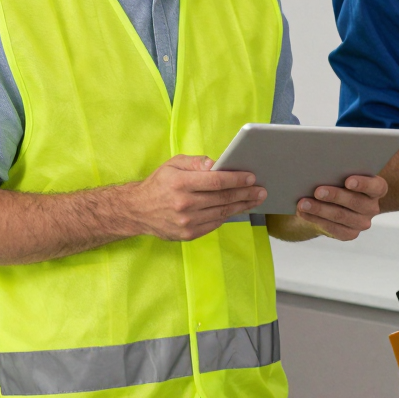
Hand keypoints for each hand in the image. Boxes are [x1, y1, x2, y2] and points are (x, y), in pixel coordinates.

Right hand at [121, 155, 266, 241]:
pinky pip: (214, 224)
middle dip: (245, 193)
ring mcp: (186, 222)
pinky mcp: (188, 234)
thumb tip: (218, 164)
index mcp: (180, 183)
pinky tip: (237, 209)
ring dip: (241, 206)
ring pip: (221, 213)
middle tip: (261, 190)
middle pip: (222, 198)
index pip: (216, 181)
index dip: (236, 179)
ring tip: (255, 199)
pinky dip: (227, 216)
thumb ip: (196, 163)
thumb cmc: (158, 184)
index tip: (251, 177)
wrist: (137, 210)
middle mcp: (184, 204)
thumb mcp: (173, 164)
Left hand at [294, 174, 387, 240]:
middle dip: (335, 196)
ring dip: (319, 209)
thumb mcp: (342, 174)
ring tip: (303, 204)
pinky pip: (333, 228)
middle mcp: (372, 207)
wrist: (334, 203)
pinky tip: (303, 213)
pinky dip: (315, 219)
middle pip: (355, 202)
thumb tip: (321, 168)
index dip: (363, 184)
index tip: (348, 181)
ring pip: (340, 216)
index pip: (376, 186)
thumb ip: (339, 171)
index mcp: (377, 188)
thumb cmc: (339, 180)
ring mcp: (362, 222)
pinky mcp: (350, 234)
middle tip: (318, 191)